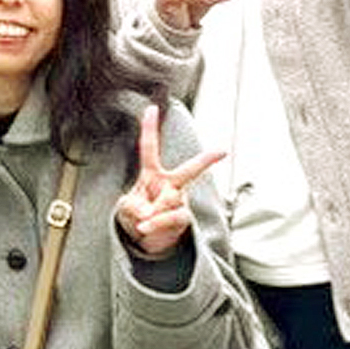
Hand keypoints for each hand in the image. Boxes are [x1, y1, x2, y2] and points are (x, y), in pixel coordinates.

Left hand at [114, 103, 225, 257]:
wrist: (145, 240)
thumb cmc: (136, 216)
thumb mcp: (126, 208)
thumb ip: (134, 206)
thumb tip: (151, 212)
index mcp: (152, 174)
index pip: (150, 148)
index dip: (149, 128)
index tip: (151, 108)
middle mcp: (170, 184)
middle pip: (190, 170)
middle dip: (208, 160)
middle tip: (223, 151)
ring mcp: (179, 201)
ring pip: (169, 199)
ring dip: (151, 212)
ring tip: (143, 222)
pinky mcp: (183, 218)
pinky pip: (170, 217)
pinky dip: (154, 224)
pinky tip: (144, 228)